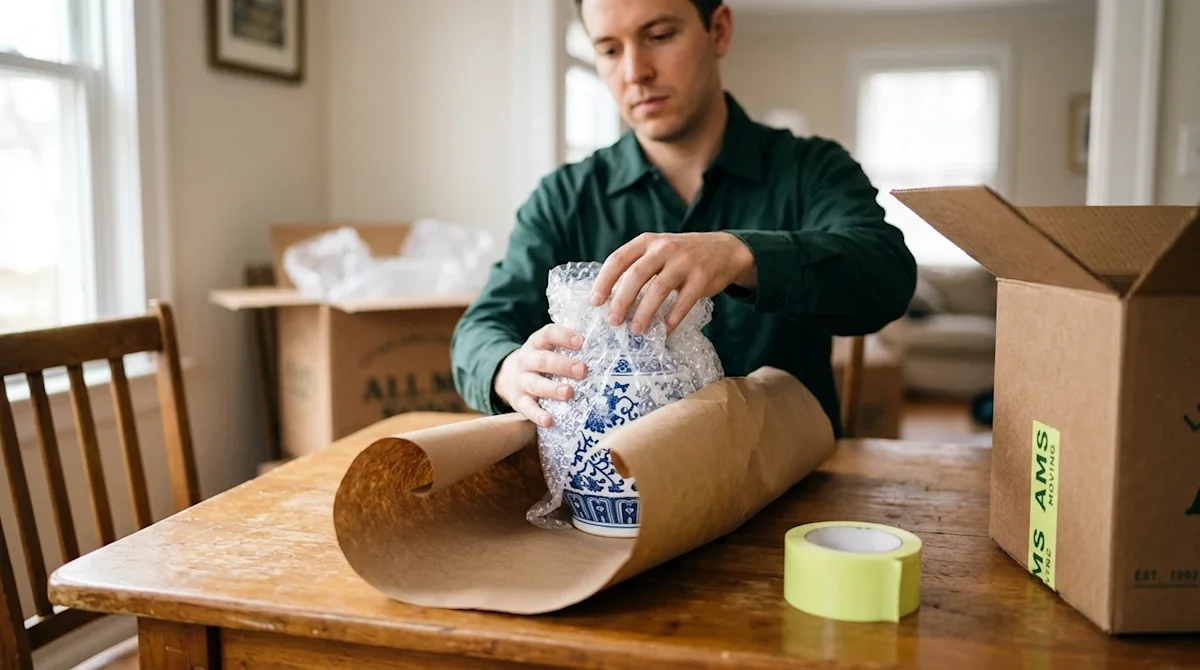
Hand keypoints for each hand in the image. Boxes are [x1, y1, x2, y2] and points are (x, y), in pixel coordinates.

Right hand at [493, 324, 588, 427]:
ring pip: (535, 384)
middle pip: (543, 360)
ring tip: (568, 392)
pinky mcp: (518, 401)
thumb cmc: (541, 361)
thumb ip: (568, 346)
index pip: (549, 334)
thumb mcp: (548, 347)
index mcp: (537, 343)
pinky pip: (527, 408)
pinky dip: (537, 415)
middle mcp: (527, 360)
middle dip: (563, 365)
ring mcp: (521, 381)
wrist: (507, 377)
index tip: (581, 342)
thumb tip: (603, 344)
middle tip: (582, 370)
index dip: (564, 336)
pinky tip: (549, 421)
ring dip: (552, 389)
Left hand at [590, 232, 756, 333]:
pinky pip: (684, 301)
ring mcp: (684, 262)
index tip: (595, 302)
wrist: (724, 250)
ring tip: (636, 330)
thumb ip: (637, 266)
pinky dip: (672, 318)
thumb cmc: (682, 256)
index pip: (618, 259)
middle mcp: (664, 248)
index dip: (604, 281)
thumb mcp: (657, 250)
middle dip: (621, 300)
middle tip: (613, 321)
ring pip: (658, 289)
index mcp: (647, 241)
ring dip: (645, 312)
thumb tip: (610, 299)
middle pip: (636, 275)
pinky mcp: (702, 277)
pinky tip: (664, 330)